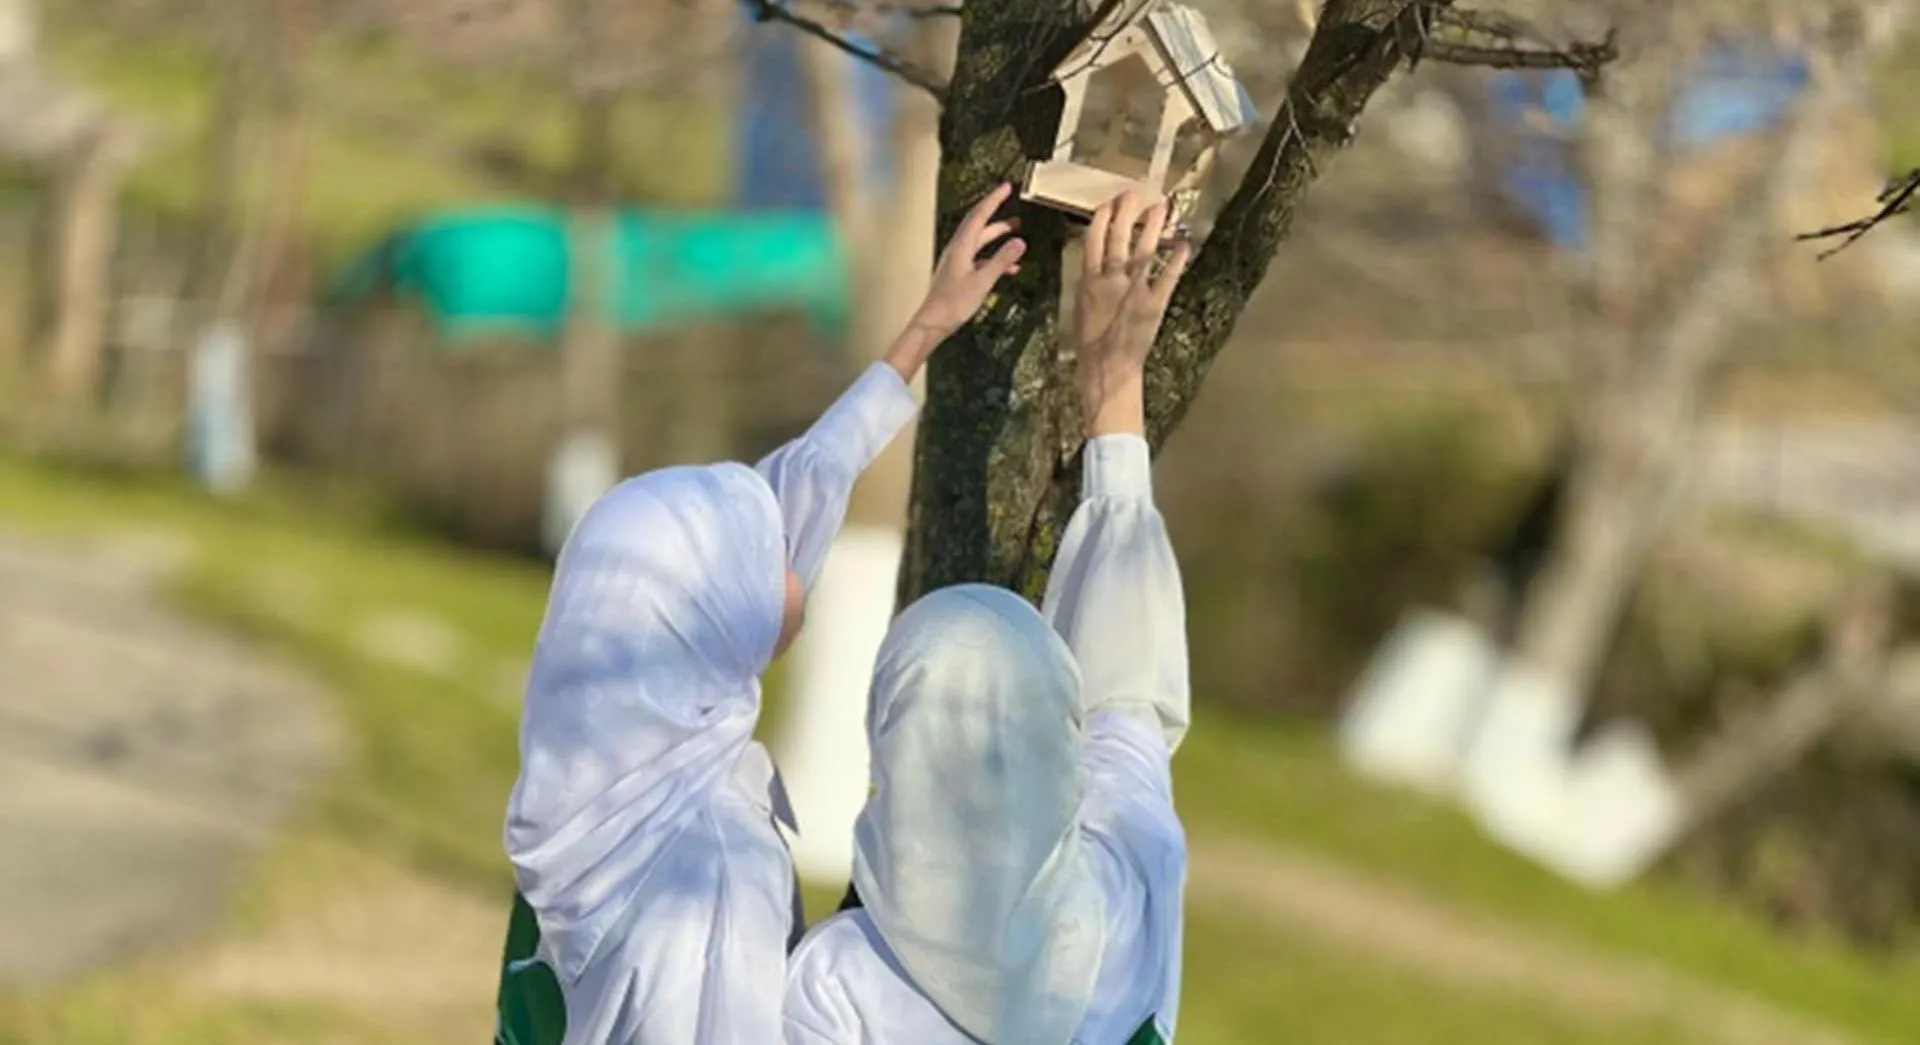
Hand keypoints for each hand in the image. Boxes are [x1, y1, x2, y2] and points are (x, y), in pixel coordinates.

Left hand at [894, 180, 1024, 343]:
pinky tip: (1009, 268)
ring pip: (980, 243)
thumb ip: (1002, 261)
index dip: (994, 199)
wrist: (932, 323)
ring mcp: (957, 262)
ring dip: (997, 236)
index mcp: (961, 247)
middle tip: (1012, 204)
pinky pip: (980, 260)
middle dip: (996, 214)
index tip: (1007, 187)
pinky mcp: (959, 274)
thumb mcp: (982, 282)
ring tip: (1016, 232)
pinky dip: (995, 259)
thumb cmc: (953, 304)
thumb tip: (1020, 242)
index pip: (980, 215)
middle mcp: (957, 250)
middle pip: (979, 225)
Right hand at [1076, 191, 1191, 434]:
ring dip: (1154, 227)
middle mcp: (1111, 279)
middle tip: (1135, 192)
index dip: (1103, 217)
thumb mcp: (1080, 308)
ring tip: (1163, 206)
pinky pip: (1168, 278)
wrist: (1106, 370)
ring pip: (1144, 250)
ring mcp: (1135, 290)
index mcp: (1089, 280)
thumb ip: (1090, 283)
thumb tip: (1095, 262)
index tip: (1110, 200)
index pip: (1093, 239)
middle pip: (1118, 238)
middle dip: (1127, 212)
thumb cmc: (1089, 343)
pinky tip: (1184, 244)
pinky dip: (1177, 261)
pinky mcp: (1155, 303)